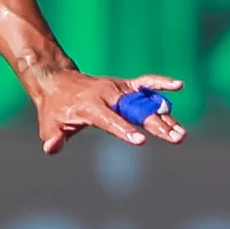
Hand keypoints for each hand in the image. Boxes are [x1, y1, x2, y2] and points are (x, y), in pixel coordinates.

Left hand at [28, 69, 185, 153]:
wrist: (56, 81)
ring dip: (164, 116)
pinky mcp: (124, 85)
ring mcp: (117, 88)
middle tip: (176, 138)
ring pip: (144, 101)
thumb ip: (52, 138)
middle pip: (135, 111)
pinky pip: (145, 83)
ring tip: (181, 132)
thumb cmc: (54, 108)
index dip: (124, 130)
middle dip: (156, 125)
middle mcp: (107, 95)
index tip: (141, 140)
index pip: (110, 120)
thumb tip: (51, 147)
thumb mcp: (48, 125)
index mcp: (90, 107)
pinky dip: (161, 83)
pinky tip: (178, 86)